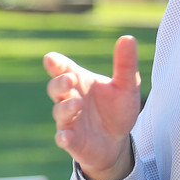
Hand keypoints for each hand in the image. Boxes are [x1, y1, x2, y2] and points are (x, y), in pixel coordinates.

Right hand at [44, 38, 141, 179]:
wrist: (118, 142)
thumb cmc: (117, 110)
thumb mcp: (127, 86)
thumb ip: (125, 64)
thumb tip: (128, 38)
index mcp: (80, 82)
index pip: (63, 69)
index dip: (55, 64)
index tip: (51, 59)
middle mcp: (70, 99)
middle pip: (55, 88)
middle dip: (59, 83)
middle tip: (70, 79)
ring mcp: (69, 120)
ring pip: (59, 112)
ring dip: (66, 107)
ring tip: (79, 103)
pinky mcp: (72, 141)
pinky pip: (62, 138)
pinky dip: (63, 137)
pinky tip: (67, 136)